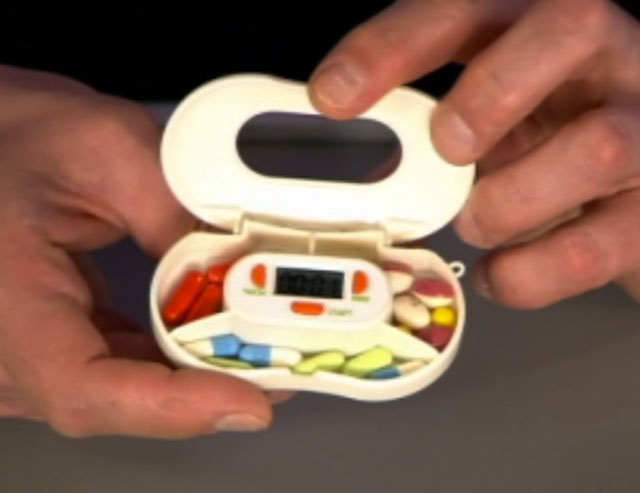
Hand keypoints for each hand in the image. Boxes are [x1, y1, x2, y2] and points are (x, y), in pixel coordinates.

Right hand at [0, 66, 275, 436]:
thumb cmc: (20, 137)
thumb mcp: (109, 151)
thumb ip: (176, 212)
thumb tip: (238, 268)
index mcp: (6, 297)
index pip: (83, 388)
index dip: (172, 406)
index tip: (246, 401)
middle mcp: (3, 344)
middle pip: (116, 402)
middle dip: (207, 392)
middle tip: (280, 371)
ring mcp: (22, 352)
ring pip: (121, 394)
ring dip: (194, 380)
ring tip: (259, 358)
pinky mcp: (50, 345)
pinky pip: (115, 373)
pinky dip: (169, 363)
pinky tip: (211, 343)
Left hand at [309, 0, 639, 307]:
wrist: (632, 187)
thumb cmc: (549, 141)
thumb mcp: (492, 115)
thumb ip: (434, 126)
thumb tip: (372, 171)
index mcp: (539, 27)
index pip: (464, 7)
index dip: (392, 46)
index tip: (332, 94)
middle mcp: (606, 59)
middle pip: (569, 27)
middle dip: (489, 94)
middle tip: (447, 148)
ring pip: (596, 146)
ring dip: (508, 201)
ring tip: (476, 221)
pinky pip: (595, 245)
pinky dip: (528, 273)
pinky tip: (499, 273)